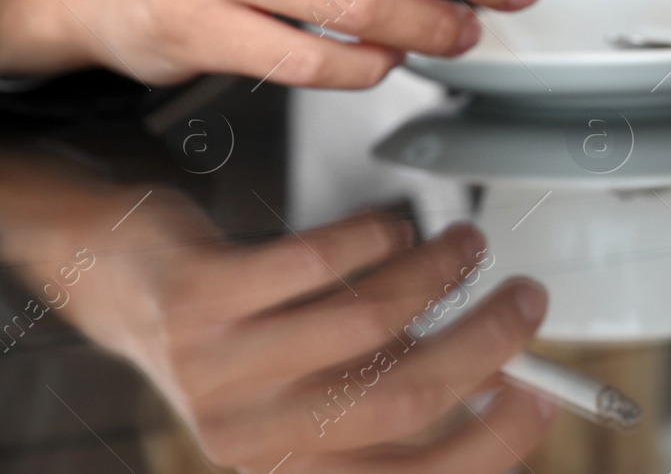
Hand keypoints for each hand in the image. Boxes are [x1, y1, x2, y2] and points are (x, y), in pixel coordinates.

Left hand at [1, 162, 556, 472]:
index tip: (542, 393)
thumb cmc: (241, 335)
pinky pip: (318, 262)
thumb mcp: (318, 384)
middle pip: (403, 400)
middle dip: (487, 340)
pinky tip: (390, 227)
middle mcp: (253, 438)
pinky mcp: (201, 300)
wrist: (122, 284)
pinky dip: (376, 235)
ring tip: (463, 244)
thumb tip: (505, 372)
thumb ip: (396, 385)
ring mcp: (220, 370)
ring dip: (440, 272)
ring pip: (369, 322)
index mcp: (295, 467)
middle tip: (525, 298)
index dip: (493, 440)